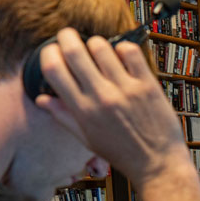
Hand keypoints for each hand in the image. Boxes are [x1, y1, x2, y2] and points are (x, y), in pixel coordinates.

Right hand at [34, 29, 189, 185]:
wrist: (158, 164)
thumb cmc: (122, 154)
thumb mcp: (87, 140)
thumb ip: (64, 116)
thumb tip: (42, 99)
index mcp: (83, 111)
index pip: (54, 69)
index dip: (49, 53)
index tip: (53, 51)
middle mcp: (101, 97)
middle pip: (73, 51)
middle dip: (67, 37)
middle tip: (69, 36)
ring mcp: (125, 90)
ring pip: (101, 46)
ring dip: (96, 43)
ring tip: (99, 51)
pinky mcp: (147, 85)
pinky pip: (130, 52)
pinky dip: (123, 48)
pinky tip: (122, 57)